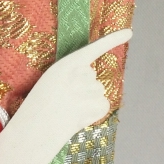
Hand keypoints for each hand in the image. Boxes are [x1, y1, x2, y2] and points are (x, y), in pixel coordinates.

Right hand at [0, 28, 131, 163]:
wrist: (34, 130)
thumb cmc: (40, 106)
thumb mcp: (52, 80)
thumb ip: (73, 75)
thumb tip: (96, 85)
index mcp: (65, 64)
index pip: (94, 48)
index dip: (113, 39)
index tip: (129, 33)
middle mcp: (79, 74)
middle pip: (93, 77)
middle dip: (84, 88)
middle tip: (64, 101)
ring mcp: (89, 89)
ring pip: (99, 92)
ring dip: (88, 102)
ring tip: (69, 110)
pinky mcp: (97, 105)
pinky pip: (103, 105)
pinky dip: (95, 113)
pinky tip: (78, 117)